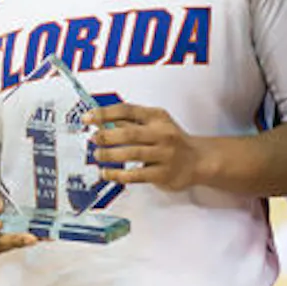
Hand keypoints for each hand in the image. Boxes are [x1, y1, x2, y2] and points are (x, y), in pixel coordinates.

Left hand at [88, 103, 210, 191]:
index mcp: (157, 117)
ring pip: (132, 154)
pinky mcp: (163, 174)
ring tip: (98, 155)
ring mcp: (164, 154)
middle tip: (93, 138)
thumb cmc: (171, 140)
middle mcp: (162, 134)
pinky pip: (136, 175)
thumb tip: (100, 121)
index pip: (127, 110)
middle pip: (129, 133)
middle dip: (107, 136)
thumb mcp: (155, 124)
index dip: (105, 113)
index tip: (88, 117)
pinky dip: (118, 174)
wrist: (198, 160)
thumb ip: (130, 122)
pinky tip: (107, 173)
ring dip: (110, 155)